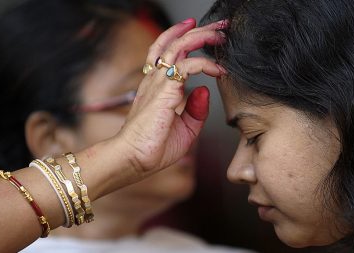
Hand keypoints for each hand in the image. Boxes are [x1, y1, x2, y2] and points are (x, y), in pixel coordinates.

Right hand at [118, 18, 226, 175]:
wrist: (134, 159)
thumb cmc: (153, 147)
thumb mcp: (185, 129)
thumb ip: (196, 110)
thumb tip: (205, 89)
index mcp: (157, 87)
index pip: (166, 52)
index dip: (181, 38)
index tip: (201, 32)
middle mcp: (155, 80)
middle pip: (173, 43)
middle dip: (198, 31)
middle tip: (219, 26)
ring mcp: (157, 83)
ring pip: (178, 47)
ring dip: (201, 37)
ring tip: (218, 34)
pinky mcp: (164, 90)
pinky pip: (186, 66)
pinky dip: (204, 63)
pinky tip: (218, 69)